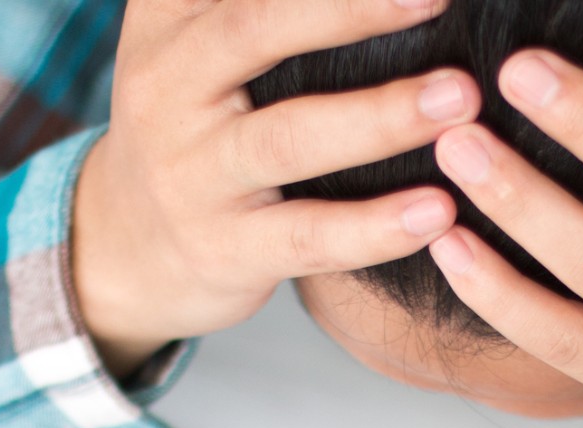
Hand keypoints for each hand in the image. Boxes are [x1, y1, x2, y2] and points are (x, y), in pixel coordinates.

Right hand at [73, 0, 481, 376]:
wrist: (123, 245)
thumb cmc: (193, 125)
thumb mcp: (194, 40)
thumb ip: (258, 5)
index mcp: (171, 19)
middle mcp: (168, 85)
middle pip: (258, 31)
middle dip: (353, 10)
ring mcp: (192, 172)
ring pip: (290, 138)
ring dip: (382, 117)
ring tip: (460, 100)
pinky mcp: (223, 248)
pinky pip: (307, 236)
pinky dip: (375, 226)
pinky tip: (439, 211)